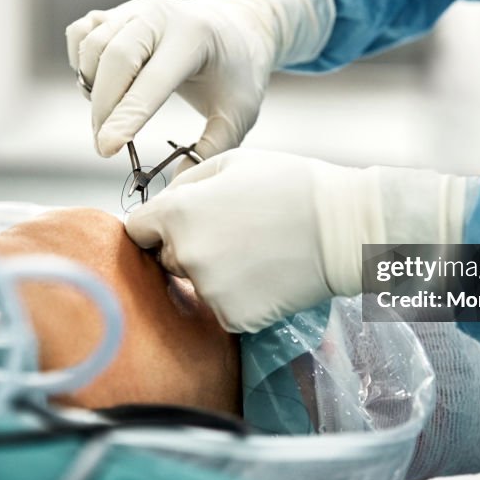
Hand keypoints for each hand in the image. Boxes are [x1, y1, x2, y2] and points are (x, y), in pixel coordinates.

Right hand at [65, 0, 333, 159]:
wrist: (234, 26)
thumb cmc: (237, 73)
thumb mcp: (240, 113)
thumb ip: (213, 149)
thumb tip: (178, 182)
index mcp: (194, 36)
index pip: (152, 80)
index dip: (126, 117)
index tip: (106, 149)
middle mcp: (160, 14)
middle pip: (114, 58)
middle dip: (104, 109)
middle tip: (105, 147)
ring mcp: (134, 8)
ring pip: (92, 47)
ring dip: (92, 88)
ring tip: (112, 115)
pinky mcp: (116, 11)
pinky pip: (80, 34)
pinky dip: (81, 62)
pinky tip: (102, 84)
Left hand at [124, 148, 477, 331]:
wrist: (343, 227)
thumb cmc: (290, 185)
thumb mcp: (233, 163)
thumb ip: (186, 184)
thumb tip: (161, 205)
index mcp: (178, 212)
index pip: (137, 230)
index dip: (156, 226)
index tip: (179, 226)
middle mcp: (185, 253)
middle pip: (167, 259)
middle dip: (188, 248)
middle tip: (234, 235)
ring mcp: (208, 289)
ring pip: (195, 285)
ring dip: (214, 274)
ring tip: (255, 254)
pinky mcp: (232, 316)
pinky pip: (221, 308)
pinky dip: (239, 297)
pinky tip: (266, 276)